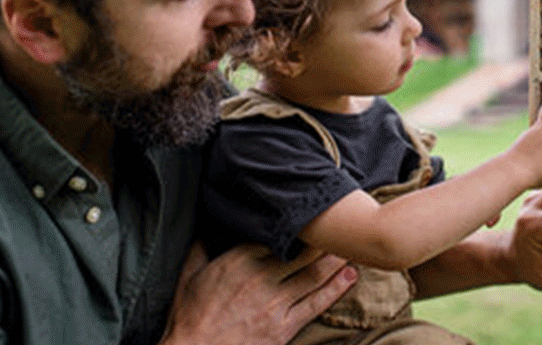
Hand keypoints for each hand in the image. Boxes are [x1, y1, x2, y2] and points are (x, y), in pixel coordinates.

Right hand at [159, 243, 356, 344]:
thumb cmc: (189, 317)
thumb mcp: (188, 276)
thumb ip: (199, 248)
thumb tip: (204, 229)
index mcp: (239, 259)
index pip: (276, 234)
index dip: (298, 225)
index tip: (313, 214)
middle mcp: (261, 277)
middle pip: (303, 252)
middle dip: (325, 238)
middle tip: (344, 225)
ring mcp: (275, 303)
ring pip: (314, 275)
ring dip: (336, 260)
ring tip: (353, 246)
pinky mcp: (284, 328)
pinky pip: (316, 304)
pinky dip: (336, 288)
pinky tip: (350, 277)